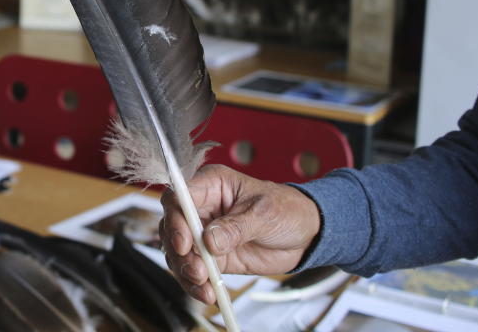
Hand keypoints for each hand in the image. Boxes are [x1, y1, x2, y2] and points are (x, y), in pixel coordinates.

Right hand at [159, 164, 320, 303]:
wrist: (305, 234)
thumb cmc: (287, 209)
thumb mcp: (264, 214)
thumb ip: (236, 227)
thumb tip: (209, 240)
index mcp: (211, 185)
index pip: (178, 198)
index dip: (176, 220)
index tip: (185, 243)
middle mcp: (201, 208)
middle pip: (171, 227)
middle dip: (180, 252)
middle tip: (198, 270)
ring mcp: (203, 233)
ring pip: (177, 252)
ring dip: (187, 272)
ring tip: (205, 285)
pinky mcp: (211, 256)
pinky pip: (193, 270)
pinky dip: (197, 284)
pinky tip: (209, 292)